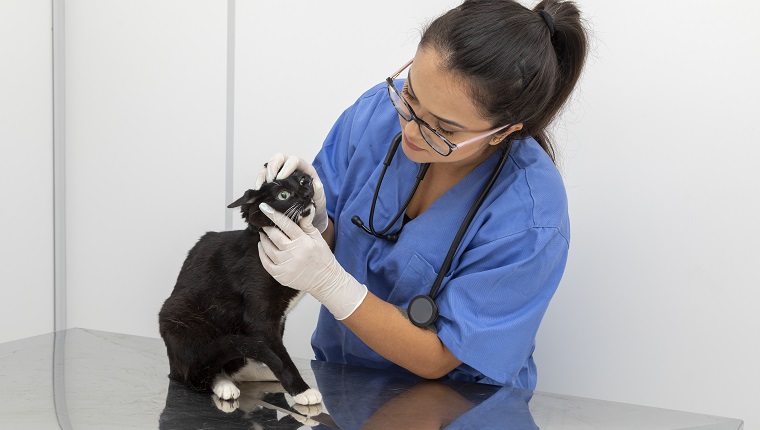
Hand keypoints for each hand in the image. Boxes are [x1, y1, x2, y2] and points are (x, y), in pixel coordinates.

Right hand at [254, 153, 327, 232]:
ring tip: (262, 187)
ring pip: (269, 165)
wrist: (309, 216)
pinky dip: (259, 181)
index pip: (294, 161)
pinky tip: (258, 190)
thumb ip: (319, 192)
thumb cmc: (315, 204)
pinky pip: (263, 176)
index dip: (286, 167)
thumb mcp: (320, 199)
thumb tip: (316, 184)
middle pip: (279, 158)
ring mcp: (281, 173)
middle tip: (270, 181)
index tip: (281, 178)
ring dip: (264, 174)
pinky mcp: (272, 181)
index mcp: (304, 169)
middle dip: (272, 167)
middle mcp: (292, 168)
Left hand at [257, 203, 366, 319]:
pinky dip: (262, 253)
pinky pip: (266, 262)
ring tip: (263, 234)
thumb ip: (307, 224)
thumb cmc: (322, 257)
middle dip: (267, 227)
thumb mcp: (318, 238)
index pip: (285, 224)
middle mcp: (293, 253)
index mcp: (303, 241)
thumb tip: (303, 208)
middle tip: (263, 223)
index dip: (273, 214)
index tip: (263, 207)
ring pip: (267, 248)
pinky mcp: (281, 276)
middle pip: (274, 235)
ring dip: (263, 239)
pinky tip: (262, 247)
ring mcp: (286, 265)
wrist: (325, 280)